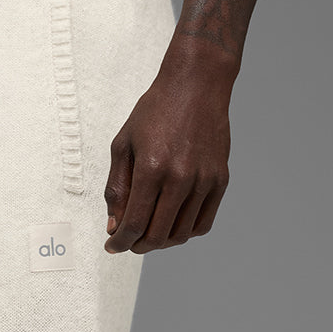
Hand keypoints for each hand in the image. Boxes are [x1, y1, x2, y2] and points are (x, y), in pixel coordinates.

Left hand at [104, 70, 230, 254]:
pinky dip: (185, 232)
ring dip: (161, 242)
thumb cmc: (155, 112)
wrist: (197, 85)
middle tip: (129, 242)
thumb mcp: (123, 145)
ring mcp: (204, 180)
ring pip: (181, 234)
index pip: (134, 224)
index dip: (120, 242)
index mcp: (152, 168)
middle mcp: (180, 178)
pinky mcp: (220, 180)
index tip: (112, 246)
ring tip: (149, 232)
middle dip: (137, 246)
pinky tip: (171, 224)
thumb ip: (117, 188)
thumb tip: (115, 226)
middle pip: (157, 236)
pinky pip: (203, 223)